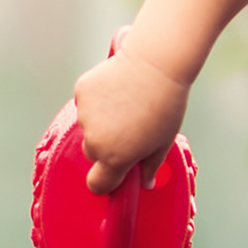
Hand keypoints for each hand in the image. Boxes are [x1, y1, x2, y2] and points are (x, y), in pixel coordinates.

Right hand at [72, 41, 189, 195]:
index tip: (113, 174)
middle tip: (128, 128)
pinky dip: (96, 99)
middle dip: (106, 146)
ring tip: (125, 103)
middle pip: (93, 153)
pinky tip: (116, 89)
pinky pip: (85, 103)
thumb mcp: (164, 142)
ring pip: (88, 126)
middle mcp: (95, 141)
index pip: (97, 184)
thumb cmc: (166, 104)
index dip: (105, 182)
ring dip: (100, 120)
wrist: (156, 64)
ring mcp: (85, 116)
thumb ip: (151, 167)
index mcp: (116, 158)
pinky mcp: (81, 92)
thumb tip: (146, 184)